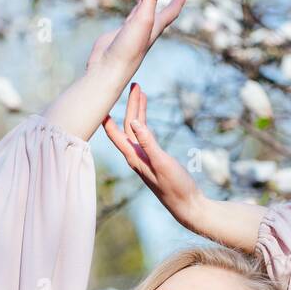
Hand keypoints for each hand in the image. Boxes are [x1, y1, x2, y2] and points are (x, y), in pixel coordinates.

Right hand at [86, 0, 185, 84]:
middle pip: (157, 12)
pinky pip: (126, 20)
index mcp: (154, 29)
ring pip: (140, 14)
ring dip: (144, 3)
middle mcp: (145, 32)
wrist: (108, 69)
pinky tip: (128, 15)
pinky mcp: (117, 36)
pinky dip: (130, 13)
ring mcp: (131, 34)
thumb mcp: (143, 19)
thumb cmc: (128, 48)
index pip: (169, 13)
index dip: (176, 3)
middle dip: (162, 1)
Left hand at [103, 81, 204, 230]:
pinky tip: (146, 116)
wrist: (187, 205)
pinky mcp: (154, 160)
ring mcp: (145, 158)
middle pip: (128, 126)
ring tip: (140, 92)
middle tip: (135, 85)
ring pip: (137, 130)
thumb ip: (148, 143)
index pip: (116, 133)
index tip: (103, 98)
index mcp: (134, 157)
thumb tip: (135, 122)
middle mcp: (136, 157)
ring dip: (138, 111)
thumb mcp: (162, 163)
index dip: (108, 117)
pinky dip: (146, 123)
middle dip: (130, 105)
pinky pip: (146, 136)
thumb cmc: (175, 186)